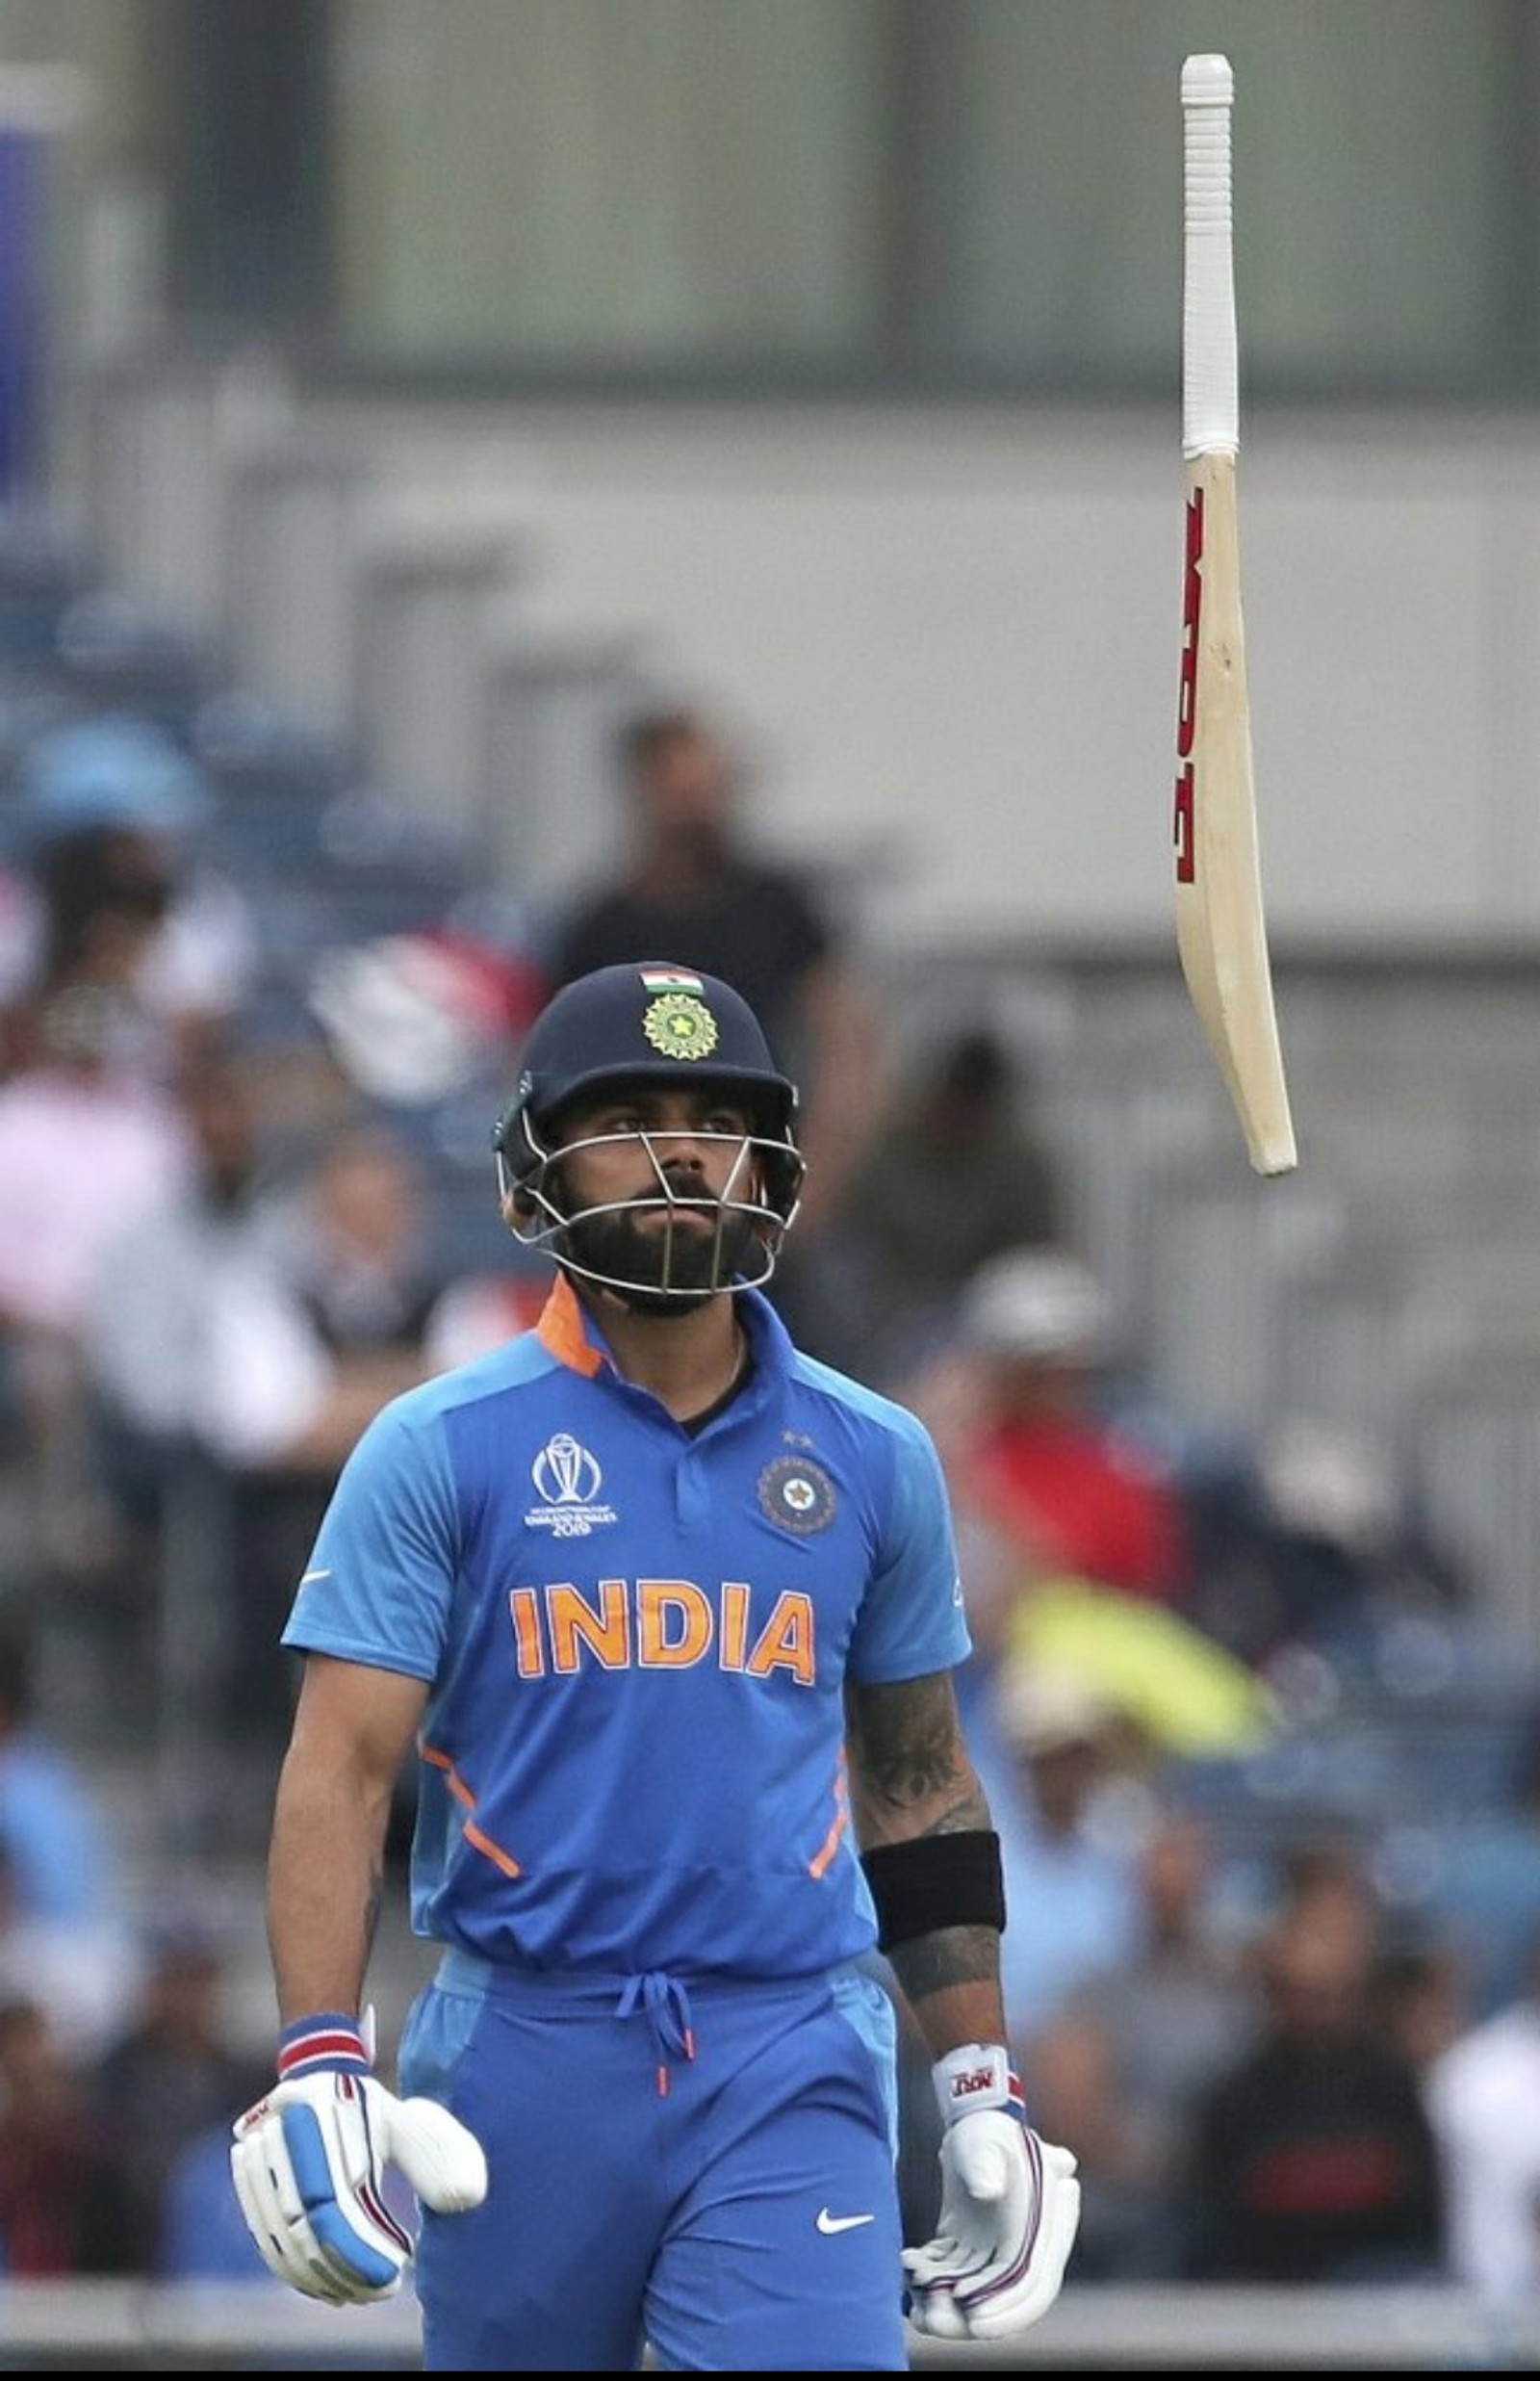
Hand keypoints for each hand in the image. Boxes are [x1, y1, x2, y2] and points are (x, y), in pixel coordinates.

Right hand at [231, 2066, 487, 2305]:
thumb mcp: (412, 2121)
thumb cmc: (377, 2111)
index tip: (395, 2272)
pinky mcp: (248, 2177)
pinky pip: (264, 2236)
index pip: (334, 2200)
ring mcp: (259, 2152)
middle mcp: (283, 2129)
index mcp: (323, 2110)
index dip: (358, 2247)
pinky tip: (326, 2287)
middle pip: (302, 2224)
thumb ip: (436, 2156)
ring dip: (316, 2276)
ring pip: (279, 2236)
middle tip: (379, 2291)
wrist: (322, 2081)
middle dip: (340, 2268)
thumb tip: (467, 2198)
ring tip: (357, 2293)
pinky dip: (293, 2269)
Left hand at [902, 2043, 1079, 2341]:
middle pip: (1003, 2302)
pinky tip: (909, 2278)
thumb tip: (987, 2192)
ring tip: (917, 2313)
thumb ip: (986, 2166)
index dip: (1009, 2311)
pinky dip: (936, 2288)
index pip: (1034, 2286)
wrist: (974, 2123)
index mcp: (1041, 2232)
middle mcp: (1025, 2250)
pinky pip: (955, 2280)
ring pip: (977, 2298)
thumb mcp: (986, 2143)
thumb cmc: (985, 2131)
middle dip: (969, 2321)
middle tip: (933, 2323)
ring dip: (949, 2312)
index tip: (976, 2321)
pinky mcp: (971, 2250)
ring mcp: (997, 2253)